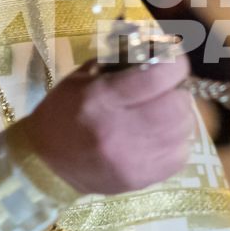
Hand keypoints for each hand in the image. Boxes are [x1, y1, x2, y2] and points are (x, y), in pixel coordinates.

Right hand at [19, 56, 194, 194]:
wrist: (46, 162)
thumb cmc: (64, 111)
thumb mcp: (84, 77)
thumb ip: (122, 61)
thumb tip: (159, 50)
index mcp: (103, 99)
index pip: (158, 77)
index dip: (175, 64)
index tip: (173, 62)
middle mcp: (120, 131)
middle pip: (177, 106)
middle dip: (179, 92)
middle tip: (169, 90)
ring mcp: (132, 160)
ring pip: (184, 132)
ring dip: (180, 116)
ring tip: (165, 112)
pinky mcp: (140, 179)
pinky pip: (180, 156)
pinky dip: (177, 142)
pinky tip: (161, 136)